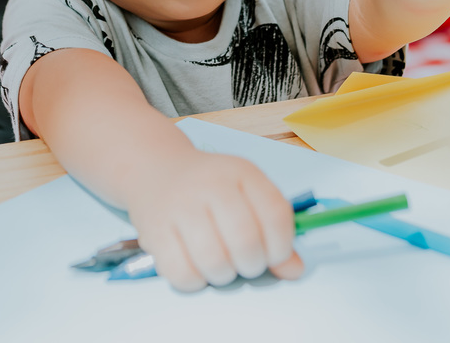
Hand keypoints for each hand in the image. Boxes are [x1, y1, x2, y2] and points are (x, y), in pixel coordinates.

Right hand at [124, 150, 304, 291]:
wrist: (156, 169)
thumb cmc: (209, 187)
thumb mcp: (247, 195)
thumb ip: (275, 230)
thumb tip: (294, 270)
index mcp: (242, 172)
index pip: (276, 214)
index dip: (282, 246)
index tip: (275, 254)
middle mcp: (211, 184)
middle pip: (246, 241)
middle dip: (253, 264)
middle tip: (247, 262)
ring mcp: (180, 206)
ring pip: (215, 261)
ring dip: (225, 275)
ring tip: (222, 264)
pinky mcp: (155, 230)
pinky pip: (182, 273)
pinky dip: (196, 281)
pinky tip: (197, 267)